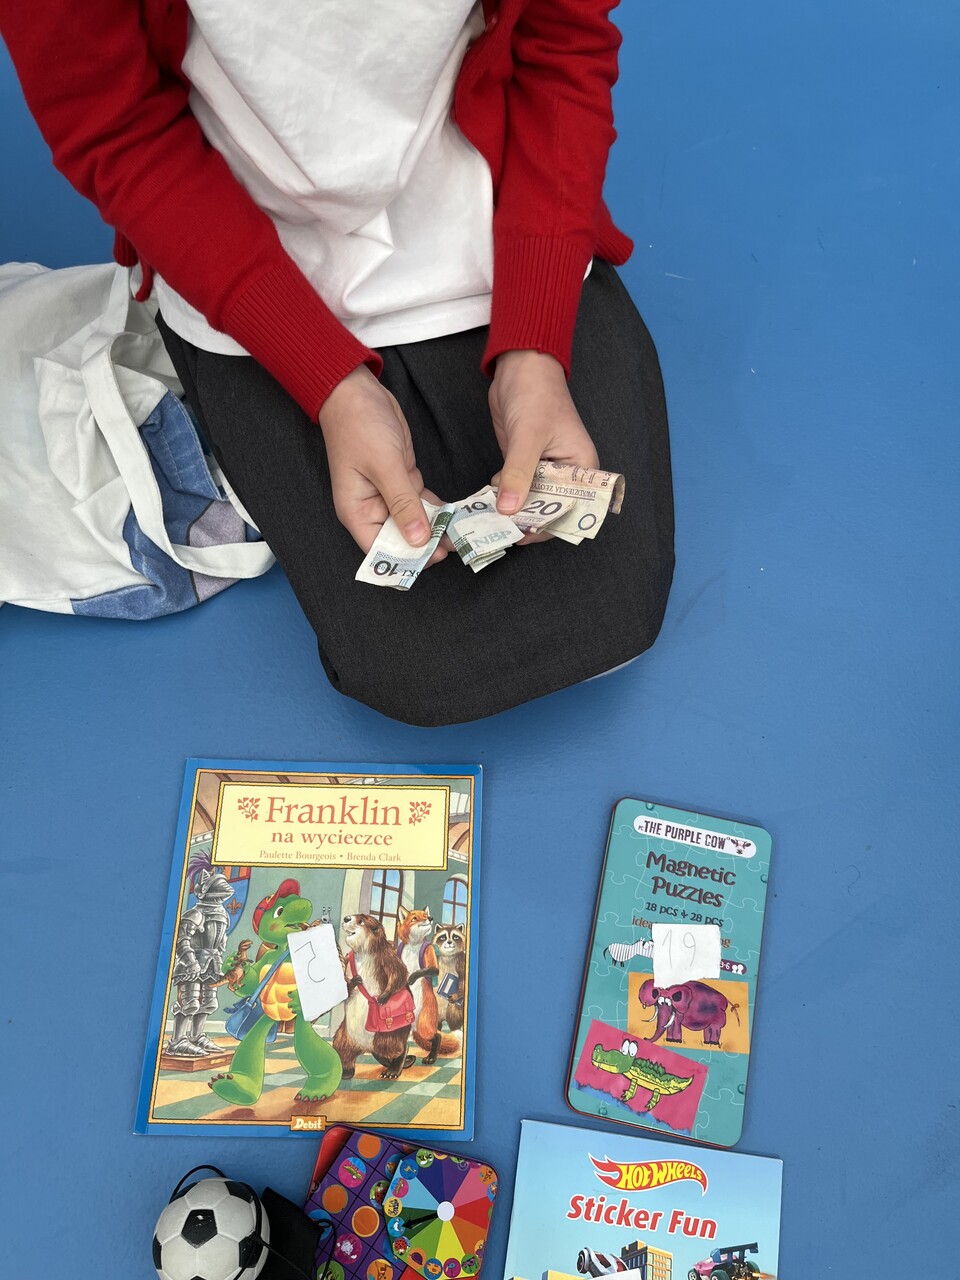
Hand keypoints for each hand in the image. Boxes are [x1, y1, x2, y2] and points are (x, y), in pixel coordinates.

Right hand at [319, 366, 446, 562]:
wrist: (356, 391)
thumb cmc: (359, 426)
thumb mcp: (384, 465)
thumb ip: (403, 503)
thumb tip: (417, 540)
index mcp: (357, 511)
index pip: (380, 549)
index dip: (405, 559)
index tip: (433, 561)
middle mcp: (372, 508)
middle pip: (400, 538)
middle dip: (426, 546)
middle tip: (457, 548)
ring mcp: (388, 494)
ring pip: (415, 521)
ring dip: (436, 529)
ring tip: (463, 536)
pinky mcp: (402, 479)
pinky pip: (421, 502)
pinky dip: (437, 509)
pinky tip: (457, 516)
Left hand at [488, 350, 598, 539]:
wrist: (521, 367)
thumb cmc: (537, 395)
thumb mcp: (528, 437)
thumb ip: (519, 475)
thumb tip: (509, 510)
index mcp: (583, 470)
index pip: (571, 510)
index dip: (549, 526)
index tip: (522, 534)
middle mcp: (568, 475)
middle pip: (549, 511)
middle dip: (526, 521)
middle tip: (500, 531)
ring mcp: (545, 472)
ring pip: (530, 503)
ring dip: (512, 511)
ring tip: (490, 519)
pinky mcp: (525, 467)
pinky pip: (517, 490)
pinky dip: (504, 497)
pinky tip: (488, 500)